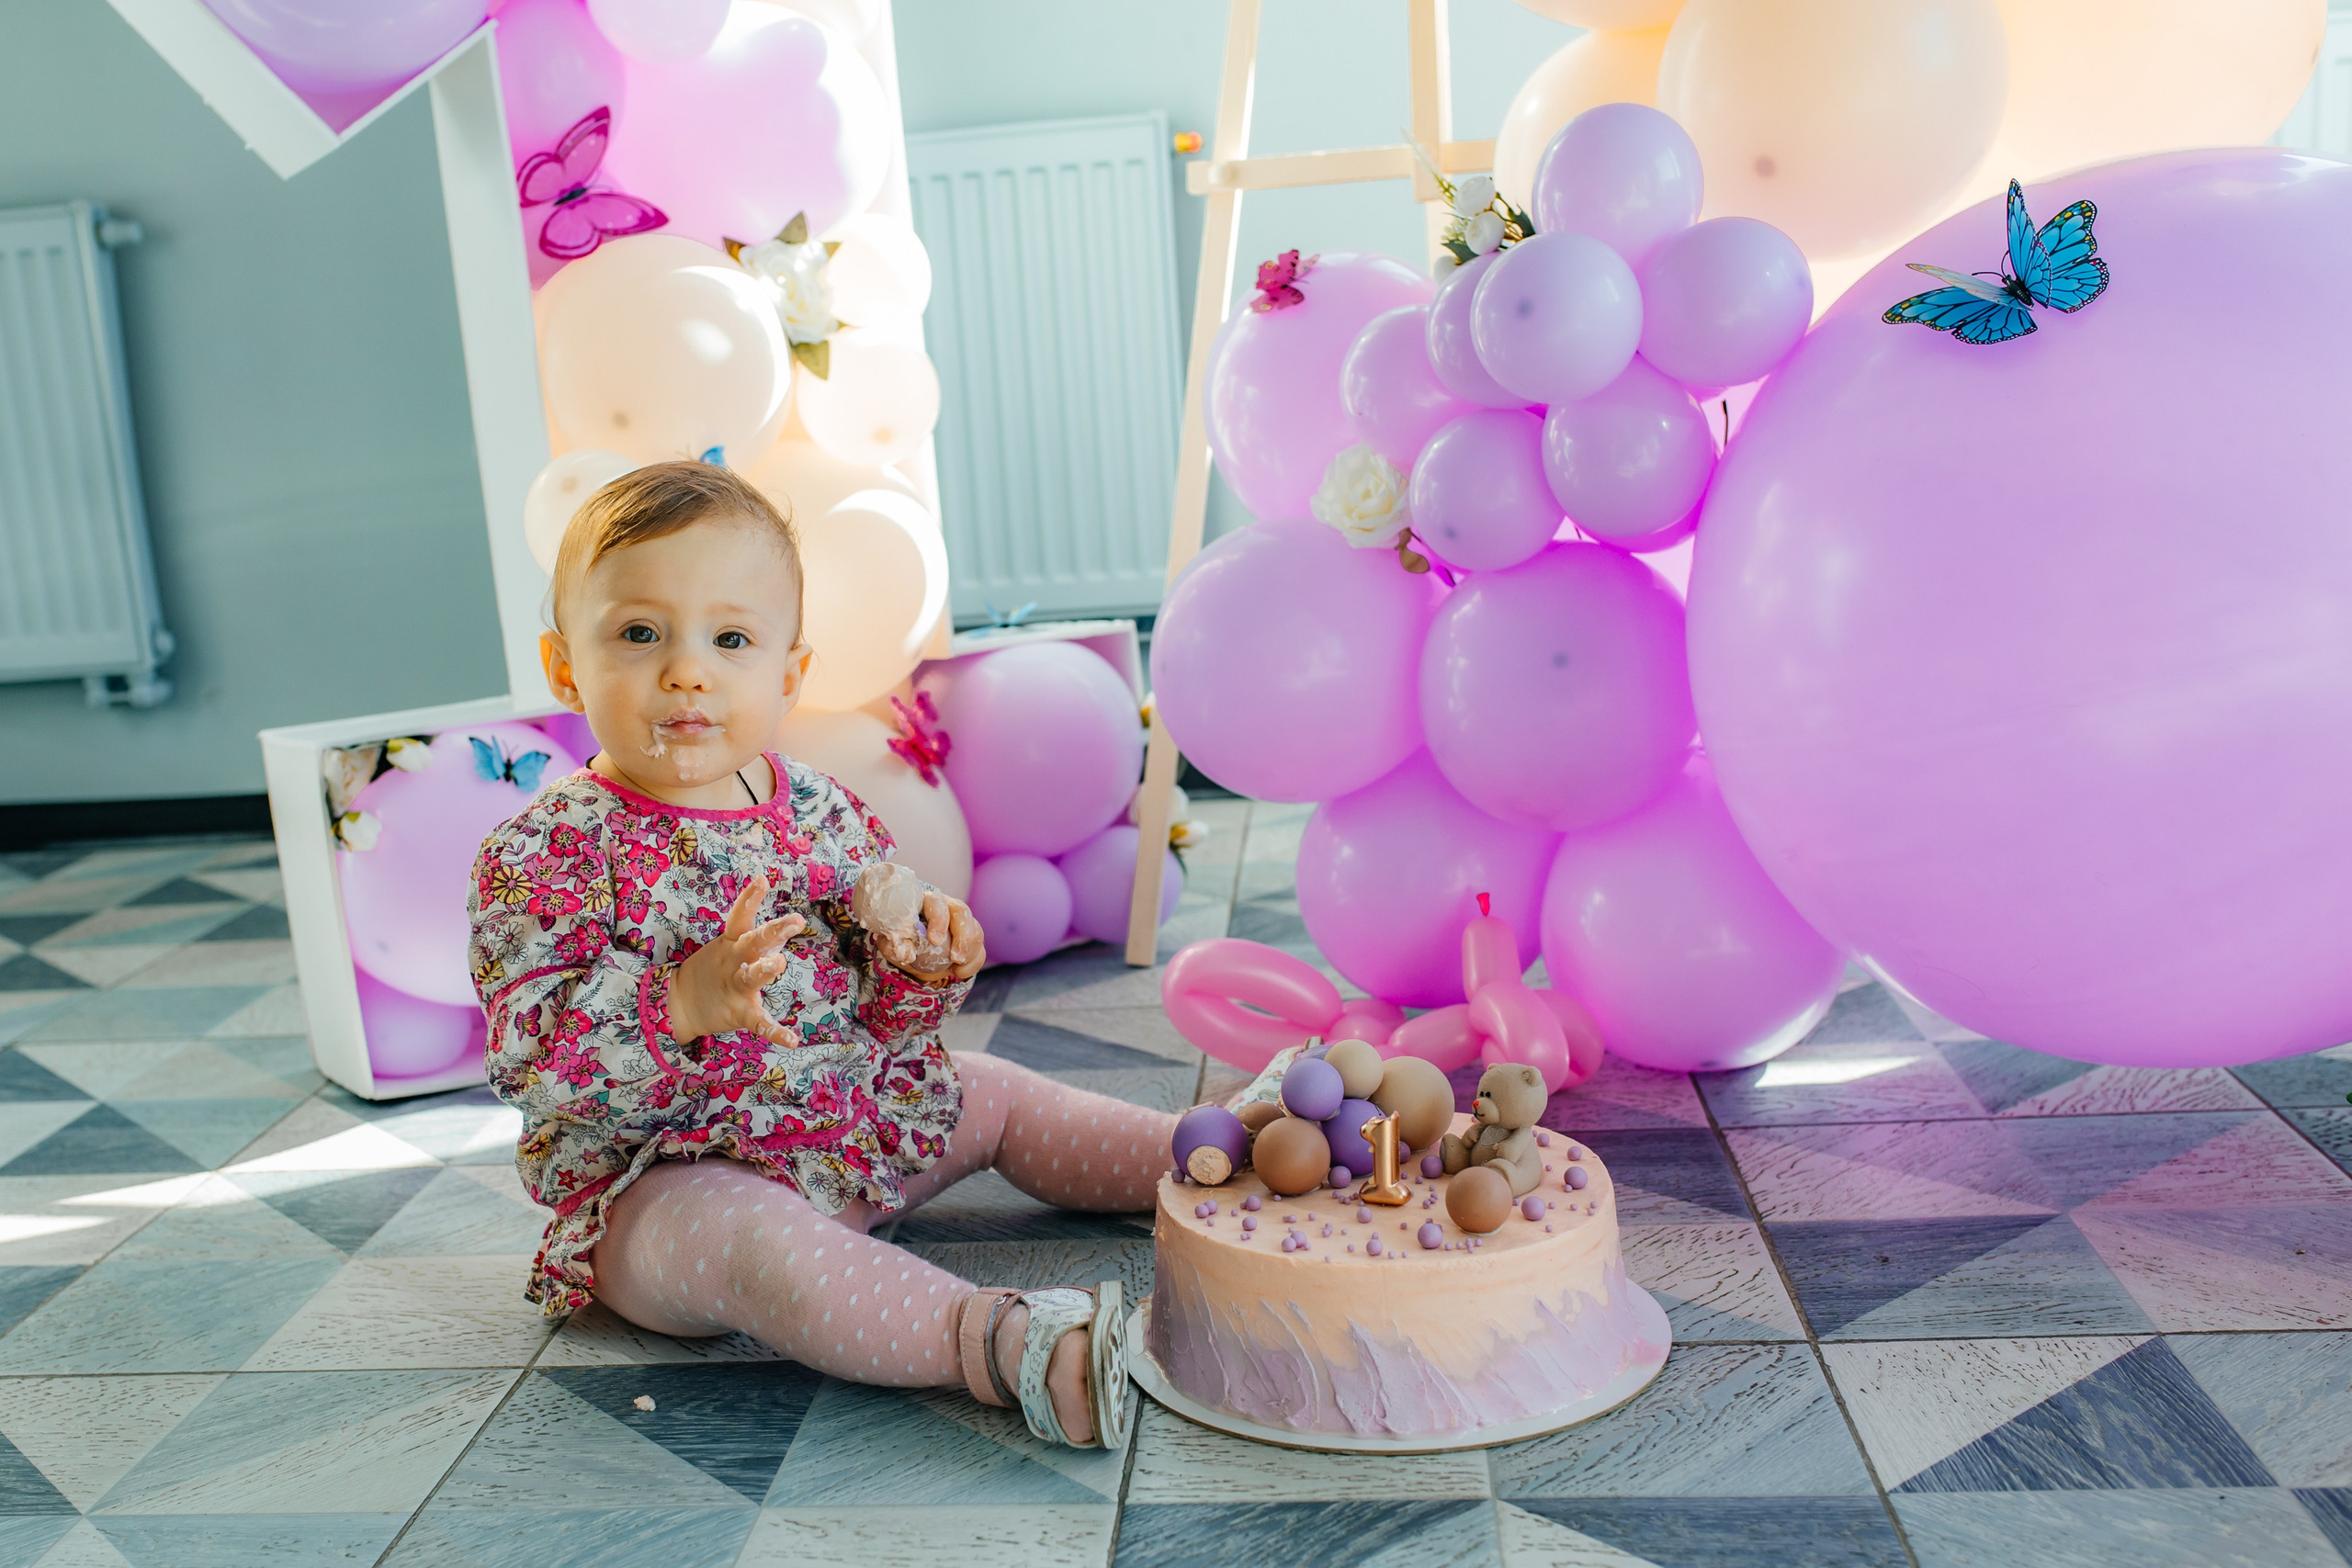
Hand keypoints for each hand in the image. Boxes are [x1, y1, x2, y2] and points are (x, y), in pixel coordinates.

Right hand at [666, 875, 806, 1045]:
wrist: (681, 1003)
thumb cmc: (716, 968)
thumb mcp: (730, 945)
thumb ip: (757, 934)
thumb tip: (782, 917)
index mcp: (732, 943)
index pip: (740, 916)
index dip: (750, 898)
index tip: (762, 879)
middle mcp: (733, 961)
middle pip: (753, 942)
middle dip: (773, 931)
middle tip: (795, 921)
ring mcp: (735, 986)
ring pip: (751, 976)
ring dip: (765, 970)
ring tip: (780, 964)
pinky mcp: (739, 1012)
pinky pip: (758, 1023)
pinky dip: (775, 1033)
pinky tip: (793, 1040)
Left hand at [875, 888, 984, 982]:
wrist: (915, 955)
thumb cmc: (902, 941)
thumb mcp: (892, 943)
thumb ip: (895, 945)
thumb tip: (905, 952)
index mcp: (926, 903)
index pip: (937, 903)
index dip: (938, 920)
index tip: (934, 940)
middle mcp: (948, 907)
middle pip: (962, 912)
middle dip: (962, 936)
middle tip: (955, 957)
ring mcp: (963, 923)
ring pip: (975, 932)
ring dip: (969, 952)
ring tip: (956, 966)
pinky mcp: (972, 939)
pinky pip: (980, 951)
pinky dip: (972, 964)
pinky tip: (958, 971)